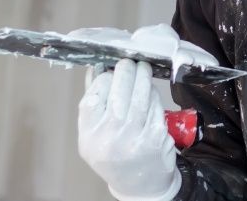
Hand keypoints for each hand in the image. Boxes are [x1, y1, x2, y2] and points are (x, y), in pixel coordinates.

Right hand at [78, 59, 182, 200]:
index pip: (95, 93)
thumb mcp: (92, 136)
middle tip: (130, 62)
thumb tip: (96, 69)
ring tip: (142, 69)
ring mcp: (135, 136)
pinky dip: (153, 93)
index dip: (104, 77)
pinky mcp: (156, 135)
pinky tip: (150, 91)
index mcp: (89, 134)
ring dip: (143, 76)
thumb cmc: (113, 155)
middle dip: (127, 69)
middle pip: (120, 88)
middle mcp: (111, 136)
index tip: (110, 71)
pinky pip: (155, 104)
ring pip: (141, 93)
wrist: (138, 185)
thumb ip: (92, 104)